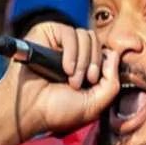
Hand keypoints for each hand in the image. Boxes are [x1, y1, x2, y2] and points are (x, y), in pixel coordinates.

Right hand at [0, 21, 119, 142]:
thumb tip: (115, 54)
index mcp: (85, 68)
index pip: (106, 54)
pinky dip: (72, 52)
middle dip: (94, 65)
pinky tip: (65, 69)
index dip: (106, 65)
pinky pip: (71, 33)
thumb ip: (113, 83)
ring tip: (71, 80)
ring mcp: (61, 43)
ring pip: (87, 37)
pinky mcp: (49, 33)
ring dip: (83, 61)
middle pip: (98, 43)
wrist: (30, 109)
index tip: (94, 82)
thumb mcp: (95, 104)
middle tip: (82, 84)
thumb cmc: (57, 111)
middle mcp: (74, 54)